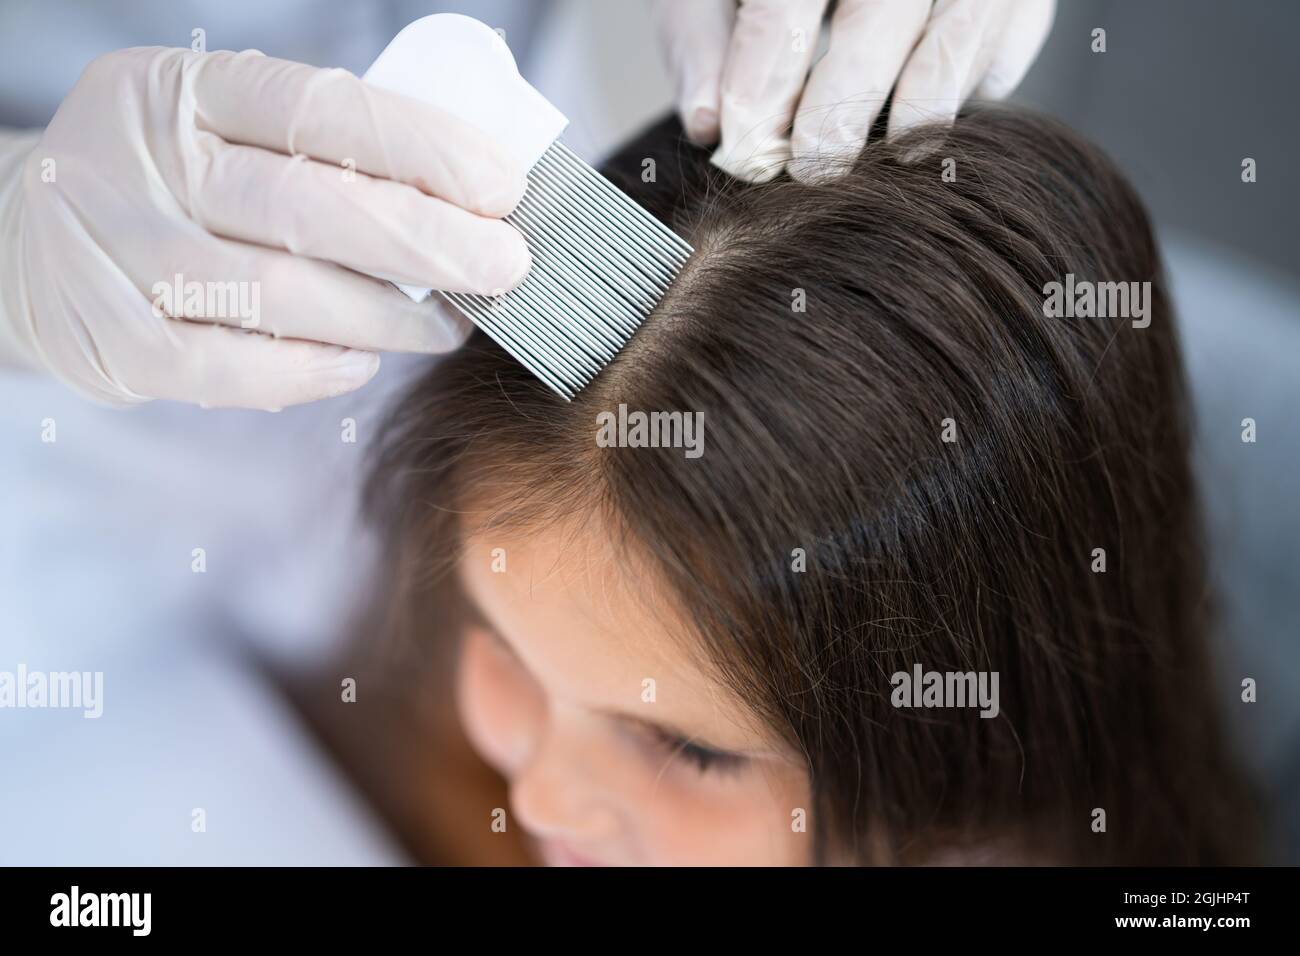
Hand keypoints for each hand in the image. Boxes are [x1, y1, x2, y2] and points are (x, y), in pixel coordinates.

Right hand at [0, 46, 530, 408]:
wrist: (24, 236)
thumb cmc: (174, 181)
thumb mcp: (225, 128)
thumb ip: (324, 150)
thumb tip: (471, 197)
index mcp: (184, 91)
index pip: (320, 109)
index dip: (423, 149)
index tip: (504, 188)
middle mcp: (143, 162)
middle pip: (309, 207)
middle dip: (429, 242)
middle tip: (505, 266)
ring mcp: (121, 255)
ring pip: (280, 296)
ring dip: (386, 317)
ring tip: (448, 325)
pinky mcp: (115, 342)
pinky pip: (237, 371)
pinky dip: (315, 370)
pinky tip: (362, 360)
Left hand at [650, 0, 1055, 182]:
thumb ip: (702, 43)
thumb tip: (712, 124)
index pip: (788, 1)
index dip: (766, 78)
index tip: (747, 148)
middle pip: (885, 10)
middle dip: (845, 103)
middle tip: (812, 168)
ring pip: (962, 31)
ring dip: (920, 108)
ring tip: (880, 157)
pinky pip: (1010, 42)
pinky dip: (972, 86)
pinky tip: (923, 116)